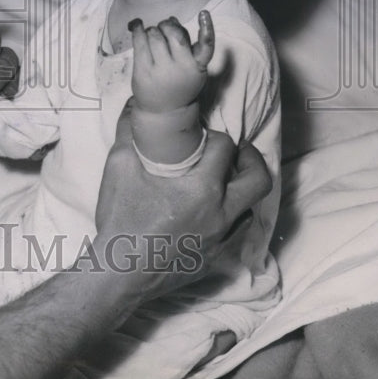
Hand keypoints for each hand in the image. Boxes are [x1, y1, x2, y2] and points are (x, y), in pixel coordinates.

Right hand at [94, 106, 271, 298]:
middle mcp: (220, 214)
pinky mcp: (214, 259)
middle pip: (258, 180)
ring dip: (239, 190)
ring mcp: (220, 240)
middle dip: (250, 159)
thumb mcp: (118, 167)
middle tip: (236, 152)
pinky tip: (208, 213)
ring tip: (221, 182)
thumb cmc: (121, 219)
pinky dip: (228, 217)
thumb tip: (133, 105)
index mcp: (202, 189)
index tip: (203, 135)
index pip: (226, 148)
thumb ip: (128, 131)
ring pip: (250, 209)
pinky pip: (234, 233)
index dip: (216, 135)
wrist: (119, 272)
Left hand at [129, 11, 214, 111]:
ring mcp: (161, 71)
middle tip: (164, 28)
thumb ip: (185, 43)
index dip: (207, 28)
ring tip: (152, 35)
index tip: (203, 13)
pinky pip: (139, 42)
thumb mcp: (191, 67)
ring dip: (152, 30)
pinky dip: (137, 29)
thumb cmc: (178, 82)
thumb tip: (171, 19)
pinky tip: (136, 24)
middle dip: (167, 25)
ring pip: (155, 35)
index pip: (206, 45)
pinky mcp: (143, 71)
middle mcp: (181, 68)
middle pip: (174, 35)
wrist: (164, 110)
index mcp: (197, 66)